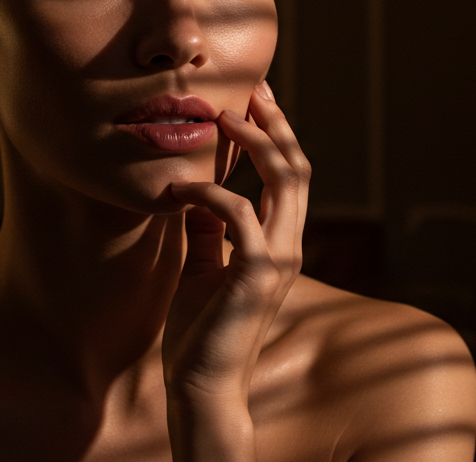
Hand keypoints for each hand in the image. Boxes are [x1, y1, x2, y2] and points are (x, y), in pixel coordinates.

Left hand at [162, 80, 310, 457]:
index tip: (253, 97)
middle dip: (274, 123)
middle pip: (297, 166)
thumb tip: (194, 189)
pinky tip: (178, 190)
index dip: (276, 132)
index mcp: (280, 242)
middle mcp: (289, 245)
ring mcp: (279, 259)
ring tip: (221, 118)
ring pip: (286, 179)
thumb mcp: (203, 266)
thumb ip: (207, 228)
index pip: (291, 175)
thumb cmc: (200, 332)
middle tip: (249, 88)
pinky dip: (209, 192)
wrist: (201, 386)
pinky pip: (239, 213)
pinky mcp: (256, 274)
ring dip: (254, 142)